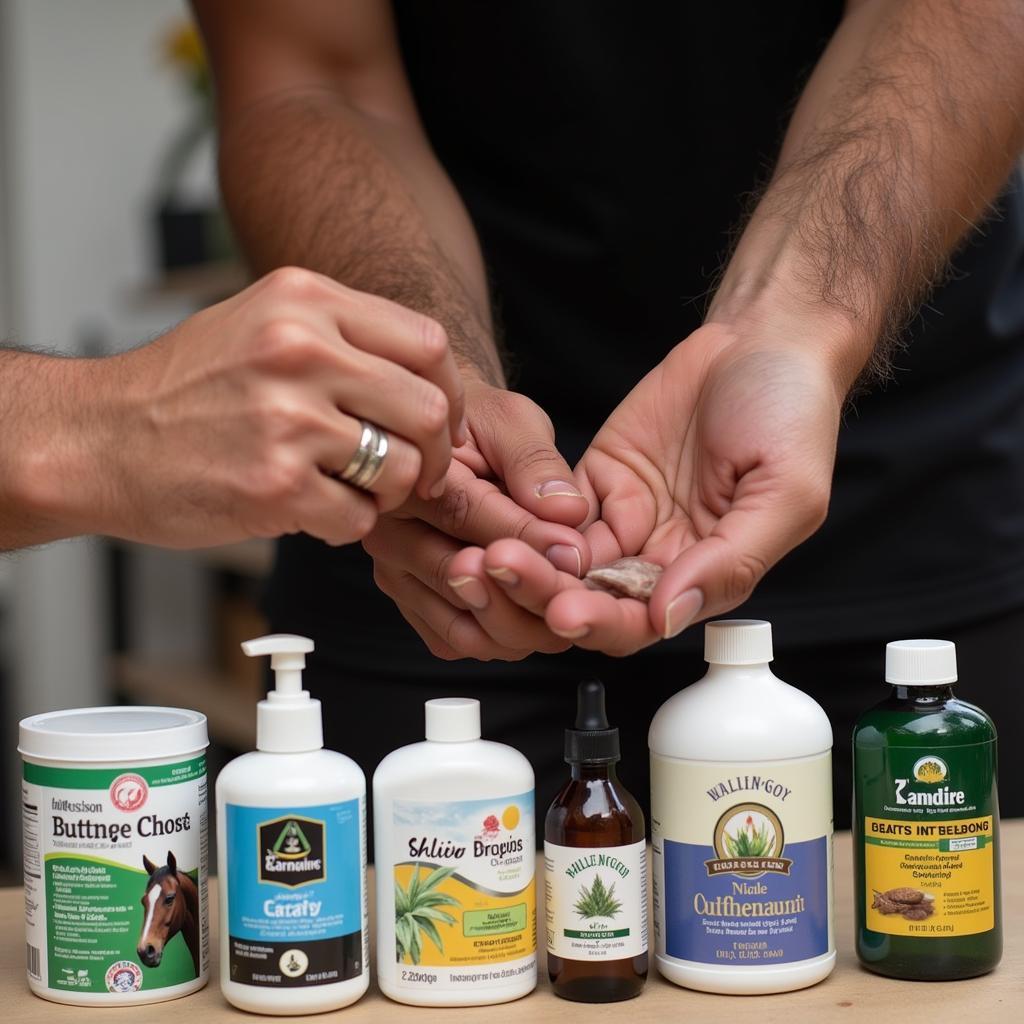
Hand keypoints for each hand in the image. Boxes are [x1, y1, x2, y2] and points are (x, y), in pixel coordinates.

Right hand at [23, 267, 465, 546]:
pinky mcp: (275, 486)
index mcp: (304, 302)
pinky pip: (358, 517)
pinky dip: (346, 523)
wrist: (97, 438)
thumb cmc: (182, 388)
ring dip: (389, 493)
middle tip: (417, 473)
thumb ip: (340, 335)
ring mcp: (288, 419)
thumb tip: (424, 375)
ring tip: (352, 489)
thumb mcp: (259, 322)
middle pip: (427, 409)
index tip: (439, 424)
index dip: (447, 394)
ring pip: (402, 470)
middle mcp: (300, 350)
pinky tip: (313, 509)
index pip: (427, 344)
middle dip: (433, 454)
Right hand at [362, 381, 592, 659]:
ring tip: (565, 606)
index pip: (464, 514)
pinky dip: (501, 638)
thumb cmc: (478, 425)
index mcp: (406, 476)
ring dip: (520, 624)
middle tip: (578, 591)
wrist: (444, 443)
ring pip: (462, 626)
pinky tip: (537, 615)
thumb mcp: (511, 421)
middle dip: (527, 591)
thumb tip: (566, 511)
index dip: (525, 537)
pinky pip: (457, 641)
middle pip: (459, 581)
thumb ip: (535, 464)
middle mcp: (388, 531)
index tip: (574, 550)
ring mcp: (396, 575)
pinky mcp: (412, 605)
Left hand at [477, 321, 842, 655]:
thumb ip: (731, 560)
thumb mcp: (786, 492)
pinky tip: (496, 514)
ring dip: (523, 562)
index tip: (566, 611)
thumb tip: (668, 616)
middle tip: (501, 572)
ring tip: (485, 551)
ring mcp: (622, 519)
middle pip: (588, 599)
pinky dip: (522, 517)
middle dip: (542, 594)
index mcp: (705, 574)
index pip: (642, 623)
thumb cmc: (791, 414)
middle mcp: (659, 557)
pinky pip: (548, 511)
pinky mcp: (595, 480)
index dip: (602, 623)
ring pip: (560, 562)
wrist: (762, 342)